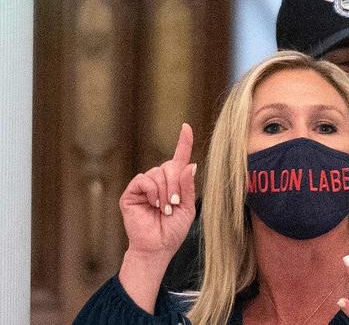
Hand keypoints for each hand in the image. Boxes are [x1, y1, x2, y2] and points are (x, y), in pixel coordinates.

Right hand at [119, 123, 195, 260]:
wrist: (157, 247)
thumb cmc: (173, 230)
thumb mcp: (187, 207)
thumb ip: (188, 187)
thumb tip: (191, 164)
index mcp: (174, 183)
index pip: (179, 158)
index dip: (183, 142)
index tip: (186, 127)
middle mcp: (159, 180)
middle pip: (170, 166)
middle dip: (176, 185)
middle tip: (174, 204)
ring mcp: (144, 186)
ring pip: (158, 173)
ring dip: (165, 192)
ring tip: (164, 209)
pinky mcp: (131, 192)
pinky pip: (144, 180)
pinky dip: (153, 191)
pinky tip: (154, 204)